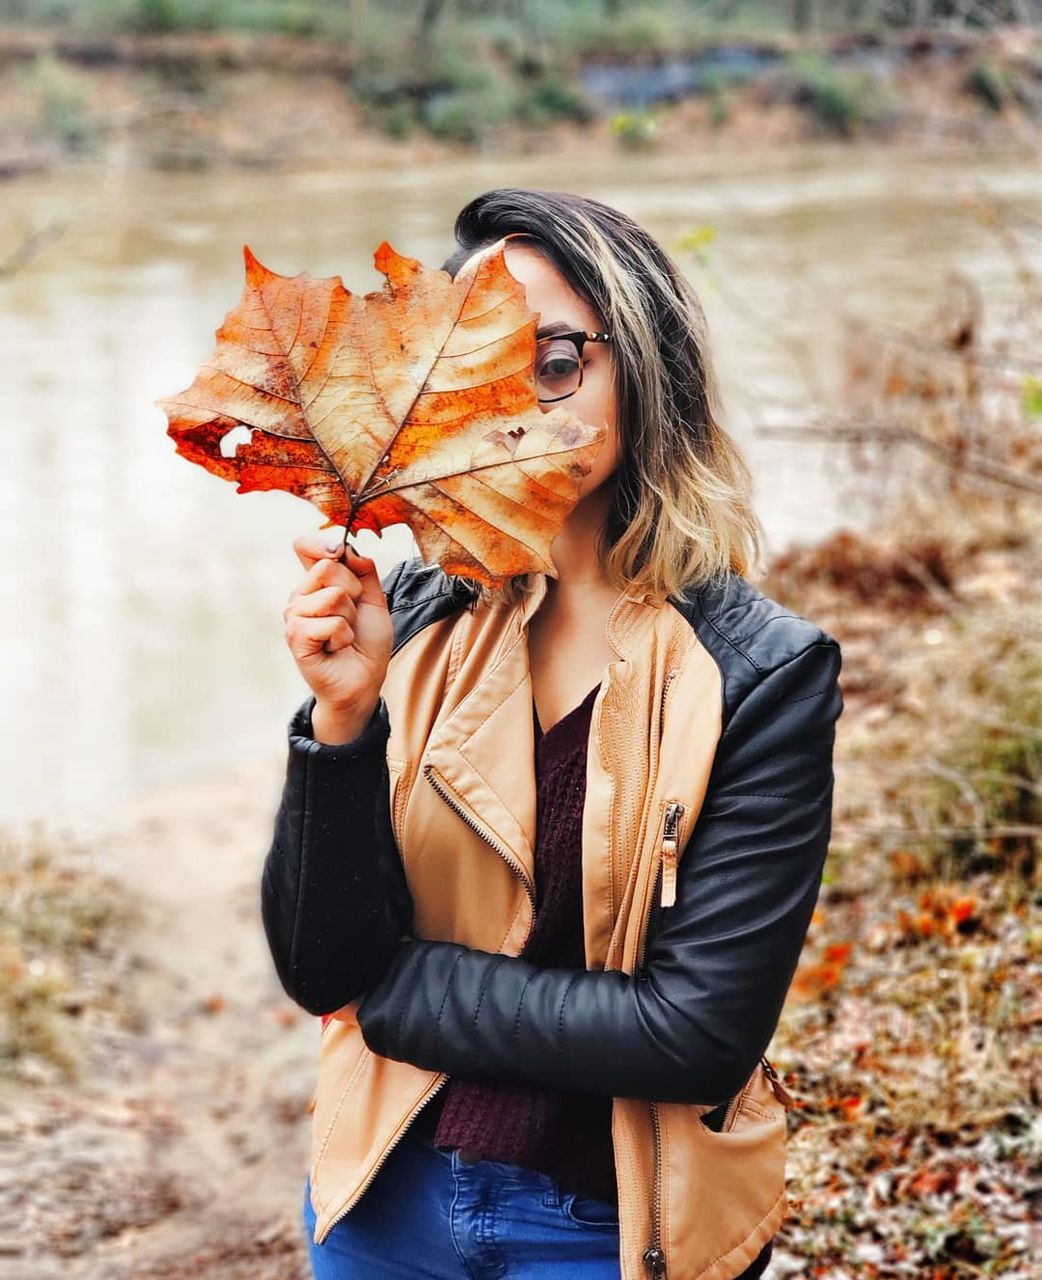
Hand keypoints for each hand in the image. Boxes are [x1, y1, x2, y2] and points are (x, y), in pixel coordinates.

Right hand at [284, 528, 392, 735]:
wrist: (364, 680)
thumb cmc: (365, 642)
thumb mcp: (374, 599)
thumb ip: (364, 570)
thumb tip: (347, 549)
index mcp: (315, 582)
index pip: (305, 545)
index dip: (323, 543)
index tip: (339, 552)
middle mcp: (300, 595)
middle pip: (328, 566)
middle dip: (354, 591)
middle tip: (352, 616)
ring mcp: (294, 615)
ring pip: (334, 596)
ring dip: (351, 619)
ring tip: (344, 635)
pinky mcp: (295, 636)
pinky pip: (331, 623)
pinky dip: (344, 637)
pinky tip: (336, 648)